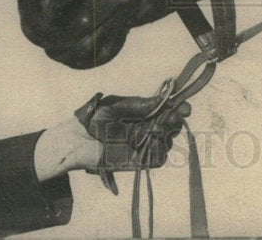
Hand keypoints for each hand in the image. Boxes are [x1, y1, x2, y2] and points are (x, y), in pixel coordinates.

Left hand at [32, 94, 190, 186]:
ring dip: (166, 135)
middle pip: (173, 125)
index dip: (179, 107)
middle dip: (175, 120)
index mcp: (145, 112)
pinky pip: (157, 158)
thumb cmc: (96, 117)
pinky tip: (148, 143)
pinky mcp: (139, 162)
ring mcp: (145, 145)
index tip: (184, 106)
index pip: (170, 109)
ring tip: (154, 129)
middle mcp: (148, 128)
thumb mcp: (120, 105)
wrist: (77, 139)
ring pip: (168, 141)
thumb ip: (142, 104)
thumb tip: (165, 99)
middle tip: (172, 117)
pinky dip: (157, 151)